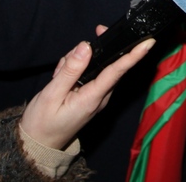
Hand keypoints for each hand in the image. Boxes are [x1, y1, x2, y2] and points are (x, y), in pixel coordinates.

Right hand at [20, 25, 154, 150]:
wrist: (38, 143)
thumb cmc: (42, 123)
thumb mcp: (51, 94)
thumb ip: (70, 70)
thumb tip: (86, 47)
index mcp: (93, 98)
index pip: (117, 71)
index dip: (133, 55)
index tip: (148, 42)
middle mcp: (100, 96)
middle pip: (107, 63)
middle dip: (91, 52)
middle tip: (65, 62)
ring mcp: (97, 96)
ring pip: (95, 65)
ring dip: (76, 63)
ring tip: (58, 77)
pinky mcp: (90, 95)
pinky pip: (88, 73)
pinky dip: (74, 70)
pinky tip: (60, 78)